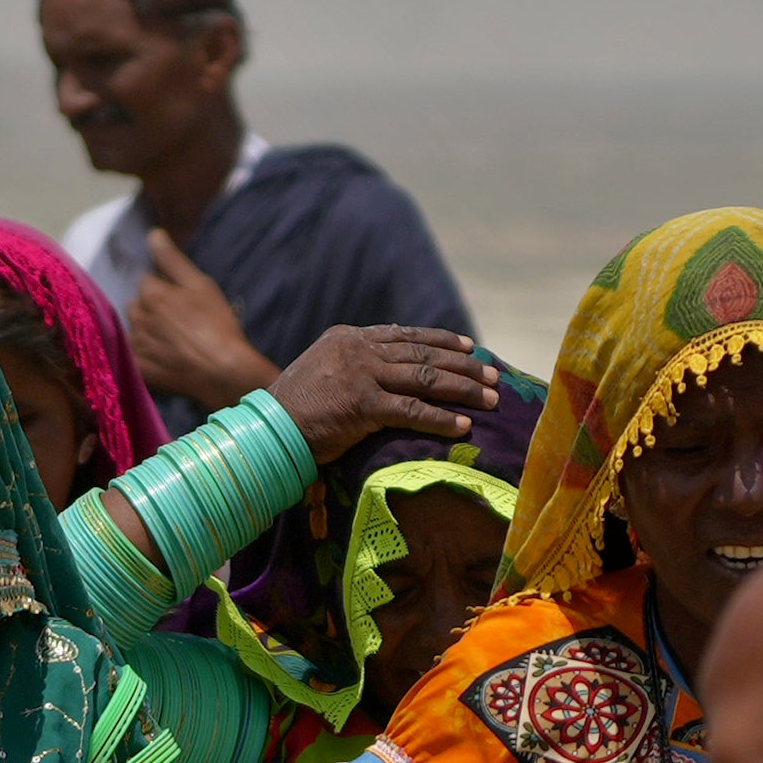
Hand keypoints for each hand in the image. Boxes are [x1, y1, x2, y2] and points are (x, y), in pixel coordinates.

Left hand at [131, 234, 282, 409]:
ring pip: (135, 329)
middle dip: (151, 308)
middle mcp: (137, 317)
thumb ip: (172, 260)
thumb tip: (152, 234)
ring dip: (146, 330)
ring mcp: (136, 345)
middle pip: (137, 305)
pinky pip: (134, 355)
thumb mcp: (200, 284)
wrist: (223, 370)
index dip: (164, 289)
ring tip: (172, 340)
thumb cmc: (217, 323)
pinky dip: (143, 354)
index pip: (147, 282)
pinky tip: (162, 357)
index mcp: (151, 294)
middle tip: (177, 321)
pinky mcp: (139, 369)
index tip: (181, 300)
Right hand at [267, 325, 498, 466]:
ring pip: (425, 379)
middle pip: (423, 354)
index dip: (442, 341)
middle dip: (464, 366)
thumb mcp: (323, 370)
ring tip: (491, 400)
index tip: (469, 349)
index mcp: (350, 338)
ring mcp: (362, 375)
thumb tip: (385, 369)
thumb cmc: (294, 407)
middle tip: (493, 375)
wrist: (269, 427)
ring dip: (463, 390)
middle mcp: (359, 350)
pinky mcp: (363, 405)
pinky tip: (463, 427)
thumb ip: (353, 364)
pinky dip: (441, 419)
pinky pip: (412, 411)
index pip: (405, 335)